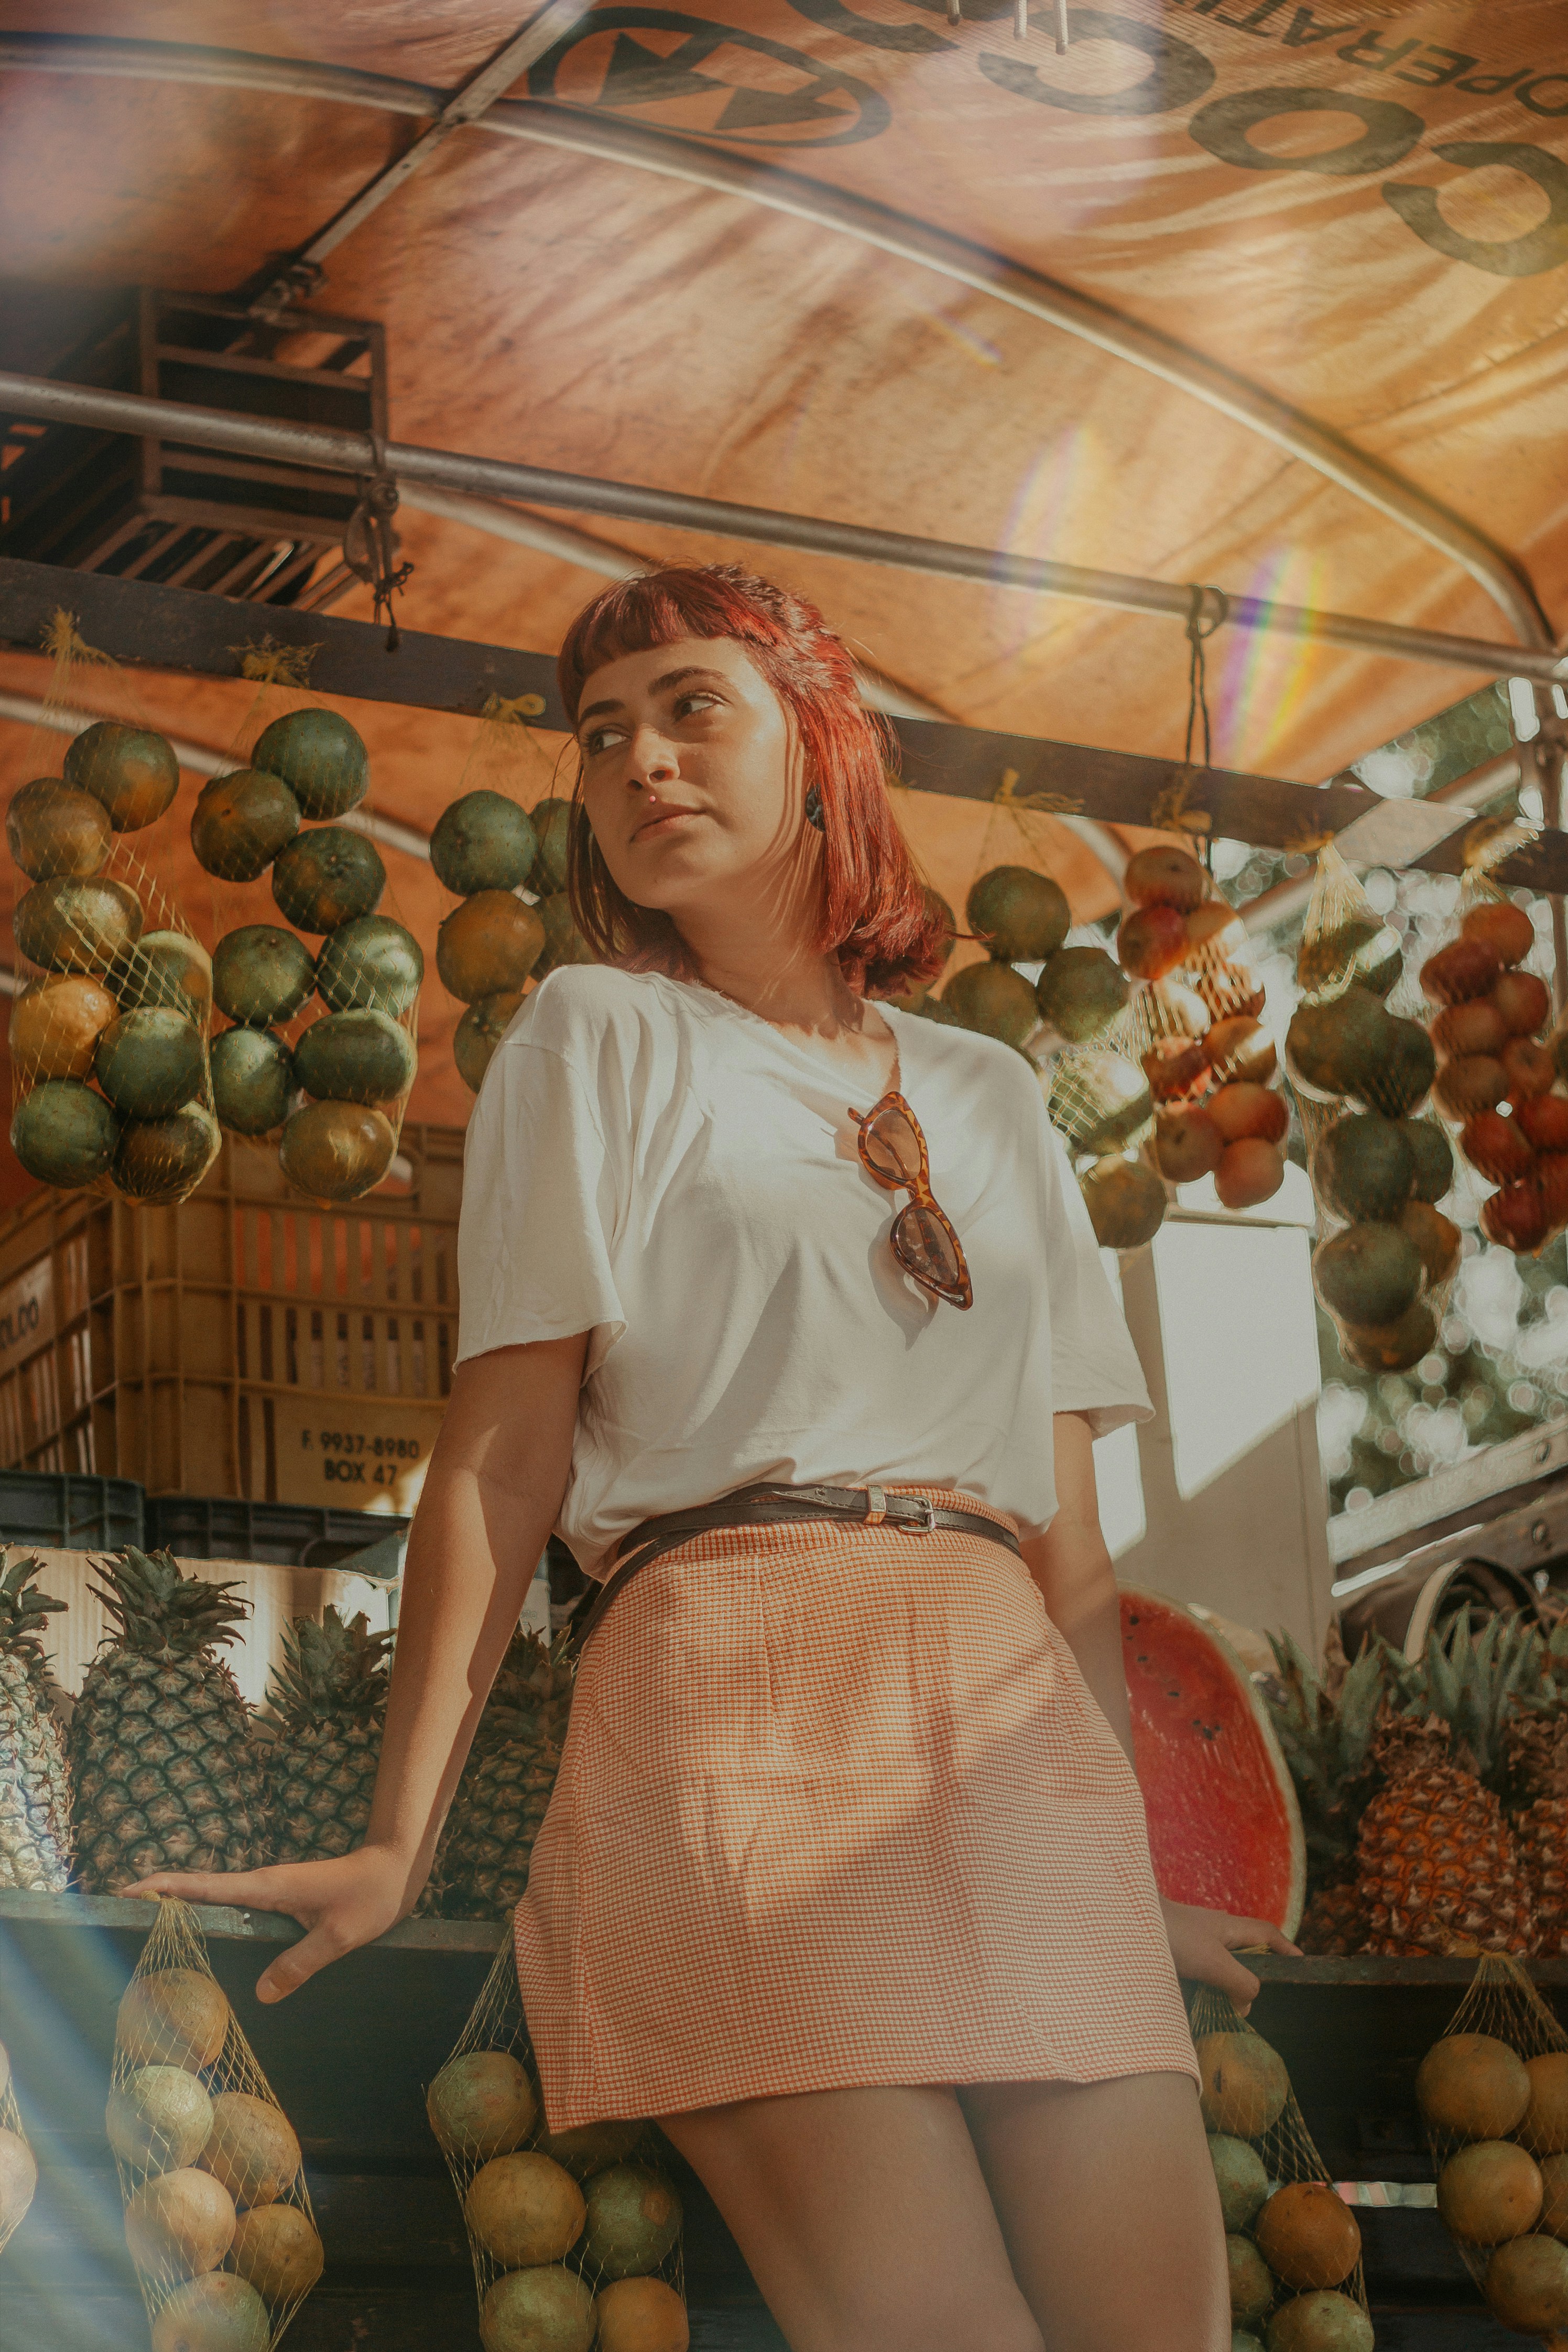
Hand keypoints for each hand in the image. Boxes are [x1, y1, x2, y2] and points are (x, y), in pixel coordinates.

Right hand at [120, 1845, 419, 2004]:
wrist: (392, 1870)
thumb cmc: (368, 1898)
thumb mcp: (338, 1938)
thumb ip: (299, 1964)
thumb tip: (260, 1995)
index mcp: (268, 1887)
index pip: (207, 1886)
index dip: (166, 1887)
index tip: (128, 1891)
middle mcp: (262, 1884)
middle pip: (200, 1888)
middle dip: (161, 1896)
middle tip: (120, 1911)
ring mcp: (269, 1890)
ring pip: (216, 1897)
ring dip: (183, 1905)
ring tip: (146, 1925)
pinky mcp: (278, 1898)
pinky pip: (235, 1906)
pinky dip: (210, 1913)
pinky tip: (199, 1933)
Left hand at [1160, 1897, 1299, 2014]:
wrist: (1124, 1923)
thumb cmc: (1173, 1935)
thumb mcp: (1215, 1962)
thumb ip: (1240, 1983)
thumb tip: (1247, 2005)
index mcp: (1229, 1927)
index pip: (1266, 1933)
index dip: (1286, 1948)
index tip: (1301, 1966)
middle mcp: (1212, 1932)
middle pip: (1243, 1952)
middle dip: (1253, 1974)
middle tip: (1257, 2003)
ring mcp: (1191, 1941)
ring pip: (1217, 1966)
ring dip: (1224, 1986)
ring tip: (1227, 2012)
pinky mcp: (1172, 1953)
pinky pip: (1195, 1973)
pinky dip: (1200, 1988)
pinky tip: (1196, 2006)